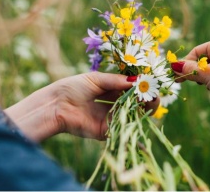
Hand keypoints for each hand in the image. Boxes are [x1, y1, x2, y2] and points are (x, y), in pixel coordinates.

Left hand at [5, 72, 158, 141]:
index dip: (142, 86)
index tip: (150, 82)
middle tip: (153, 92)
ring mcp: (111, 118)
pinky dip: (135, 121)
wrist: (55, 105)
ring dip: (145, 108)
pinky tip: (141, 112)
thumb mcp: (96, 79)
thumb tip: (137, 81)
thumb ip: (116, 81)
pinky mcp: (107, 131)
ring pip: (134, 115)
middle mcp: (114, 104)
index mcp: (112, 90)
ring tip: (151, 99)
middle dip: (147, 97)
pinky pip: (124, 127)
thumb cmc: (72, 87)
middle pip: (136, 102)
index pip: (133, 89)